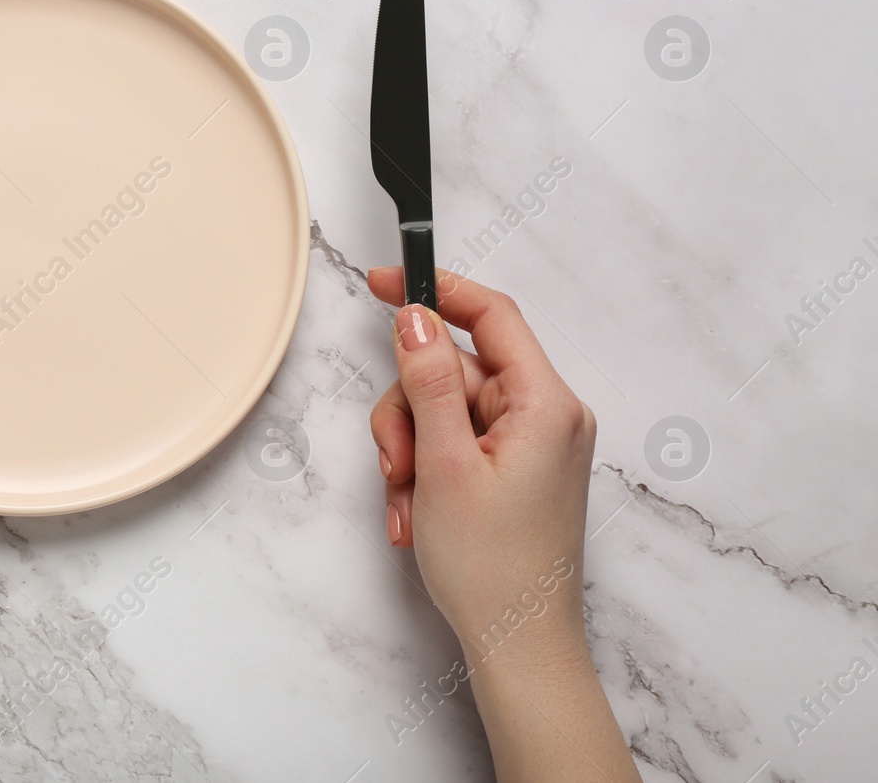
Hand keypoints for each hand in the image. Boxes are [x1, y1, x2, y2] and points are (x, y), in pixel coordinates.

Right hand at [366, 270, 638, 782]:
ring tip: (408, 501)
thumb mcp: (442, 463)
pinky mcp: (517, 472)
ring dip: (412, 450)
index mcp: (545, 404)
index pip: (491, 315)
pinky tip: (417, 515)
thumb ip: (427, 382)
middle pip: (456, 369)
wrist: (519, 646)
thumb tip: (416, 317)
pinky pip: (458, 445)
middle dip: (411, 410)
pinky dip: (428, 472)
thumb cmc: (492, 565)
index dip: (436, 290)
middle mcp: (548, 416)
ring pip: (447, 409)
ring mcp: (533, 446)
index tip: (383, 283)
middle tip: (397, 462)